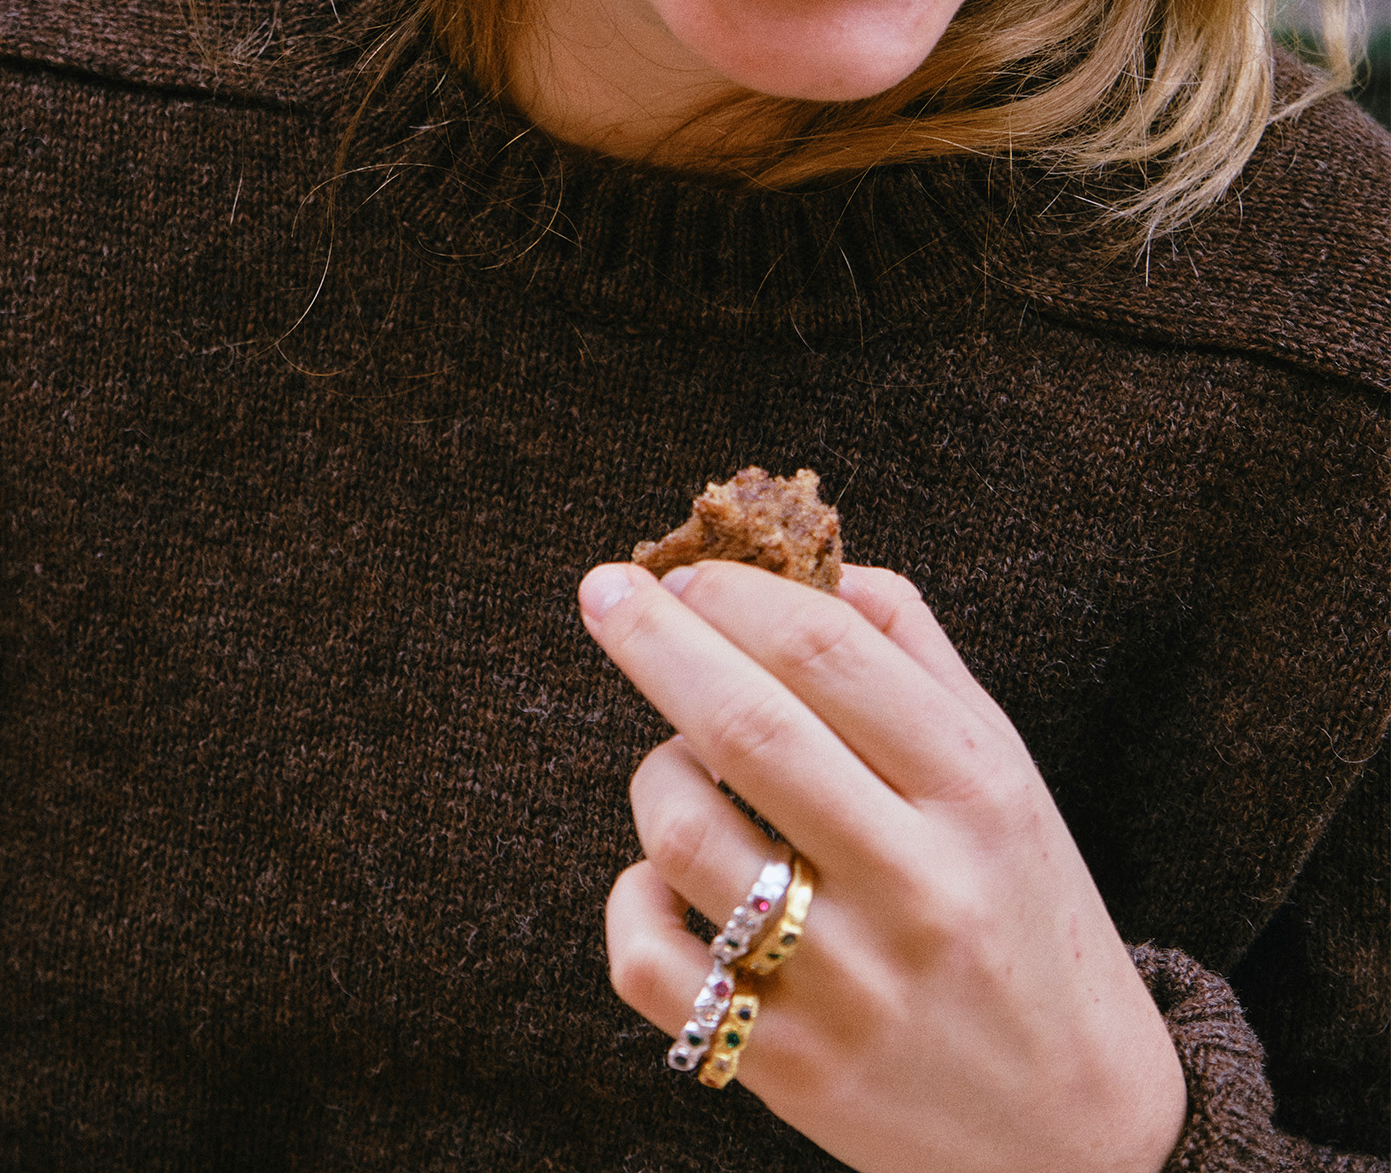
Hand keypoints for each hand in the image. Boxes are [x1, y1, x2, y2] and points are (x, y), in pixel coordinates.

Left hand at [578, 559, 1187, 1172]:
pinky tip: (664, 881)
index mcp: (978, 792)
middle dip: (654, 638)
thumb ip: (918, 660)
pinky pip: (652, 962)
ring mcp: (852, 985)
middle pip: (747, 727)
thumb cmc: (1024, 914)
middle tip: (603, 589)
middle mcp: (920, 884)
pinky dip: (632, 900)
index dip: (737, 595)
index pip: (828, 654)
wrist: (1080, 1134)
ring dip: (656, 774)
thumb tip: (826, 567)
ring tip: (679, 767)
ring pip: (687, 835)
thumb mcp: (1006, 774)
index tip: (686, 571)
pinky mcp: (790, 1068)